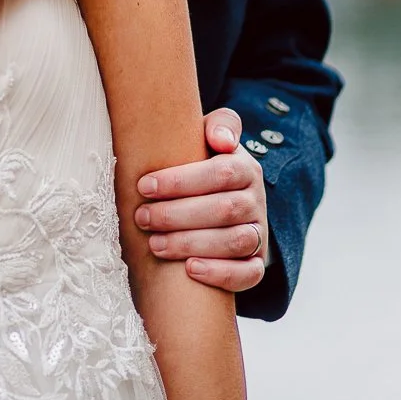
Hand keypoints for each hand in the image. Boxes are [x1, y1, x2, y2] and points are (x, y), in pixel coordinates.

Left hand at [133, 107, 267, 292]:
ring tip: (154, 245)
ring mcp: (258, 233)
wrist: (221, 199)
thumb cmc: (203, 164)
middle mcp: (256, 201)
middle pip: (224, 209)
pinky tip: (190, 270)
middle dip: (177, 215)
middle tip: (141, 217)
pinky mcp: (256, 262)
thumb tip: (221, 140)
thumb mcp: (209, 137)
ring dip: (191, 244)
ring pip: (235, 242)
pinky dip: (221, 274)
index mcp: (245, 168)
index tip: (143, 186)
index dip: (181, 181)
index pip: (220, 172)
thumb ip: (219, 125)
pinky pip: (249, 274)